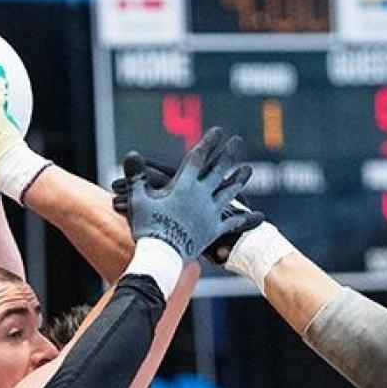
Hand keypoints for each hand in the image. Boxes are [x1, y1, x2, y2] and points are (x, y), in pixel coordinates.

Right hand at [113, 155, 263, 264]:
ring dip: (238, 180)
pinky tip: (254, 215)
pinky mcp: (213, 231)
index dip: (209, 143)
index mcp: (184, 186)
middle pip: (218, 170)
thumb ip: (137, 177)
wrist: (162, 256)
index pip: (199, 158)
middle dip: (228, 154)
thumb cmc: (147, 228)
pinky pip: (231, 223)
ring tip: (247, 170)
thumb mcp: (138, 200)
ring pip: (228, 192)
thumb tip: (132, 154)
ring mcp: (210, 214)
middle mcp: (201, 196)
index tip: (218, 131)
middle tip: (237, 141)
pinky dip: (242, 219)